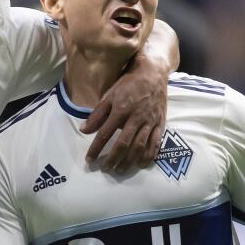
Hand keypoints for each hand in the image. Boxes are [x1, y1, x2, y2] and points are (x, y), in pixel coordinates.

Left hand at [82, 56, 166, 172]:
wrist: (153, 74)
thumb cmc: (128, 84)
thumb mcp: (109, 95)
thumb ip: (97, 114)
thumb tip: (84, 130)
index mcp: (121, 110)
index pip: (105, 133)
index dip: (96, 148)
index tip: (90, 160)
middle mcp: (136, 118)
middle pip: (124, 144)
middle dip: (113, 159)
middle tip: (105, 169)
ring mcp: (150, 122)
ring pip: (140, 147)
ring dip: (129, 161)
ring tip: (120, 170)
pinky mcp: (160, 124)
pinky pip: (156, 143)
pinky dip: (149, 156)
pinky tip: (141, 164)